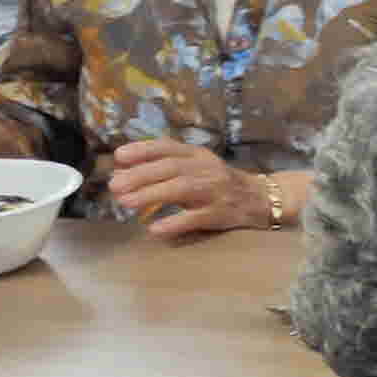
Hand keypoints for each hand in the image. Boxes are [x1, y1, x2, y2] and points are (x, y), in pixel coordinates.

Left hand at [107, 141, 270, 239]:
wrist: (262, 199)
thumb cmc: (220, 182)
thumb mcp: (197, 166)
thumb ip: (164, 166)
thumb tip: (122, 171)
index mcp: (198, 155)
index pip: (168, 147)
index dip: (143, 150)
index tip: (119, 157)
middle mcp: (206, 169)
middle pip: (171, 168)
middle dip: (141, 175)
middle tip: (115, 186)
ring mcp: (215, 191)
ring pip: (181, 189)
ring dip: (151, 195)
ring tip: (126, 202)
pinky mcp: (220, 214)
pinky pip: (195, 218)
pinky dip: (174, 222)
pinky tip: (154, 229)